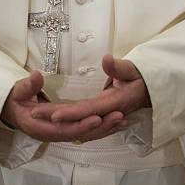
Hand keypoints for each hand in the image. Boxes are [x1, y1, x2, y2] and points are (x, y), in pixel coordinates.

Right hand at [1, 71, 125, 141]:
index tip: (97, 117)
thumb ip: (27, 86)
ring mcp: (60, 134)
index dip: (81, 124)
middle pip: (80, 134)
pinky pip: (86, 132)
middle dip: (101, 127)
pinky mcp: (66, 130)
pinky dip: (101, 128)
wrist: (11, 112)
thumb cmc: (14, 100)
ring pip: (86, 135)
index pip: (65, 129)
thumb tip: (36, 76)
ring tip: (123, 120)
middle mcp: (53, 134)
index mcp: (41, 127)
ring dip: (105, 129)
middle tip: (119, 117)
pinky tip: (116, 123)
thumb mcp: (17, 91)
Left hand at [32, 55, 150, 127]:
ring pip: (80, 125)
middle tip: (33, 114)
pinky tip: (54, 124)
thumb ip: (120, 67)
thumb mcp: (133, 69)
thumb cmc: (141, 78)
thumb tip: (107, 59)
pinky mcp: (103, 118)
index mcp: (115, 103)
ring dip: (59, 123)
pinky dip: (69, 126)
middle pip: (79, 119)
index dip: (71, 114)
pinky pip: (84, 125)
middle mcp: (109, 114)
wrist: (151, 91)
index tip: (53, 116)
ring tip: (37, 117)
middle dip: (56, 118)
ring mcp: (105, 118)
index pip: (89, 109)